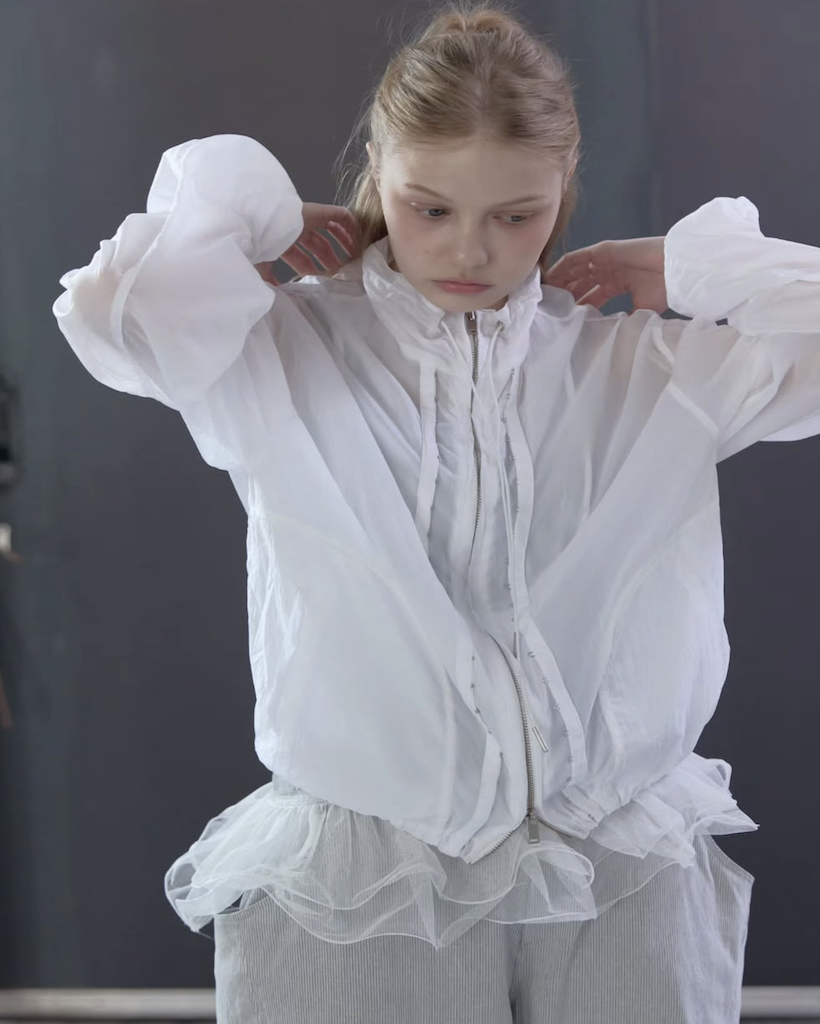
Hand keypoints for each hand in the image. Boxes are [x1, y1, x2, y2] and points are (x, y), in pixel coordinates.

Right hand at [255, 203, 361, 284]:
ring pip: (330, 229)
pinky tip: (355, 243)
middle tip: (338, 274)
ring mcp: (306, 218)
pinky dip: (351, 227)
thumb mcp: (258, 268)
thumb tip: (275, 296)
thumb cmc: (252, 245)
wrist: (252, 223)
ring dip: (341, 244)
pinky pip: (341, 216)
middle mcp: (294, 228)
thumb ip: (268, 281)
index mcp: (280, 240)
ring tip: (351, 259)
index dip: (311, 268)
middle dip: (328, 259)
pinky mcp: (318, 210)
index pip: (300, 255)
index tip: (321, 281)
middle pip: (317, 244)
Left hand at [544, 236, 667, 312]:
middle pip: (579, 284)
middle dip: (563, 296)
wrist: (676, 269)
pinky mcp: (602, 250)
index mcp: (619, 285)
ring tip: (543, 296)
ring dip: (558, 282)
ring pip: (574, 271)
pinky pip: (576, 259)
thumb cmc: (663, 290)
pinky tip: (549, 279)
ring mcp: (605, 260)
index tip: (561, 321)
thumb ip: (624, 321)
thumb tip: (611, 339)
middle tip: (546, 310)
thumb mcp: (641, 311)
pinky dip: (561, 268)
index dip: (576, 308)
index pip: (590, 298)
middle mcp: (609, 272)